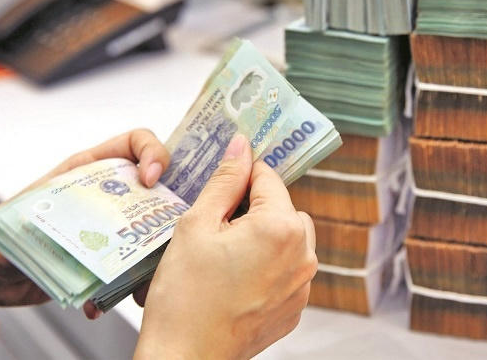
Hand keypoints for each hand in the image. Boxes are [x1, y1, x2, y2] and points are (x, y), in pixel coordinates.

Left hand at [0, 129, 168, 318]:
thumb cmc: (3, 229)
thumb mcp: (43, 202)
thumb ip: (78, 197)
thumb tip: (124, 203)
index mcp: (92, 168)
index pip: (139, 143)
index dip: (155, 154)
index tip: (152, 180)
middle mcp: (108, 194)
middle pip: (159, 190)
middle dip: (169, 212)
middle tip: (166, 236)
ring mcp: (111, 226)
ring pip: (153, 232)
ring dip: (153, 257)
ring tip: (141, 282)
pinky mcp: (108, 258)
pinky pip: (133, 268)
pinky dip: (127, 286)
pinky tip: (104, 300)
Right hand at [134, 134, 317, 359]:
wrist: (184, 358)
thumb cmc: (185, 298)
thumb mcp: (197, 224)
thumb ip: (225, 180)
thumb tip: (241, 147)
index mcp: (281, 229)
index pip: (268, 177)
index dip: (242, 173)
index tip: (225, 176)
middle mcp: (302, 256)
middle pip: (284, 207)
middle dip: (255, 207)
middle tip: (218, 223)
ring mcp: (301, 286)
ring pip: (288, 238)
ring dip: (263, 235)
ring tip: (224, 253)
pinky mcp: (294, 308)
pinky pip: (287, 270)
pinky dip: (267, 265)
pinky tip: (234, 277)